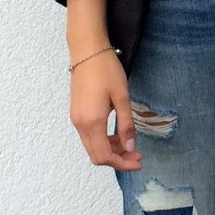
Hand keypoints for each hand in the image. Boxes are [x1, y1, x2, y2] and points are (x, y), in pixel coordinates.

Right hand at [69, 51, 142, 170]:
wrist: (87, 51)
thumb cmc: (106, 70)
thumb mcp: (122, 97)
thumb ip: (126, 125)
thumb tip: (130, 148)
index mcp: (92, 122)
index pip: (104, 156)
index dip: (122, 163)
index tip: (138, 161)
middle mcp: (80, 124)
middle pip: (96, 156)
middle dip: (117, 160)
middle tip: (137, 155)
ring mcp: (76, 119)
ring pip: (92, 147)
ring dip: (111, 150)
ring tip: (130, 145)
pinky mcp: (76, 113)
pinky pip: (89, 136)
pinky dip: (103, 141)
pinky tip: (117, 134)